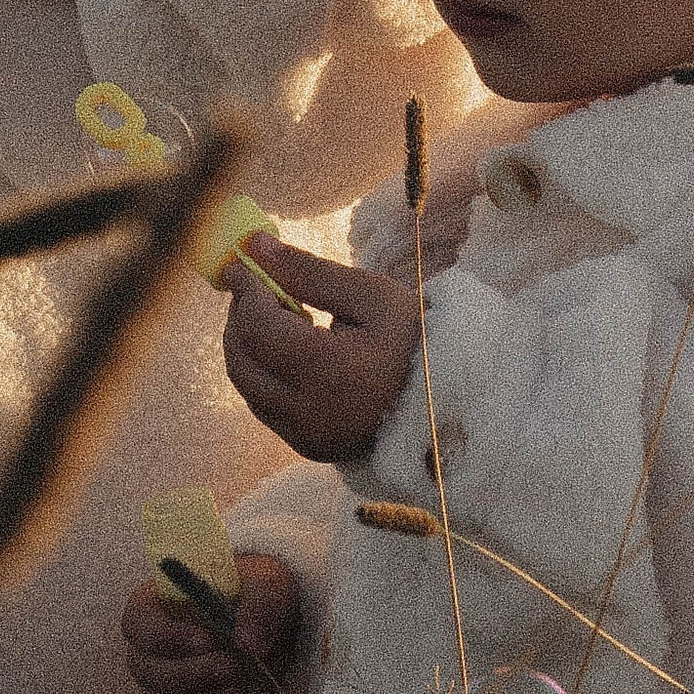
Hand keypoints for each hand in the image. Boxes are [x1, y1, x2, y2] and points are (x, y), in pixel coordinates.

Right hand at [122, 551, 303, 693]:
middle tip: (232, 669)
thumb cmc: (260, 594)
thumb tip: (246, 641)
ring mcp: (164, 687)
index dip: (166, 637)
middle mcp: (151, 649)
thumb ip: (260, 604)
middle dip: (189, 676)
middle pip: (146, 671)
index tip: (208, 641)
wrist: (275, 628)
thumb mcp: (270, 585)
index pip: (138, 624)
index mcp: (158, 605)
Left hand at [222, 240, 421, 462]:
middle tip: (256, 287)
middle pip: (241, 359)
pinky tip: (288, 350)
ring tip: (276, 316)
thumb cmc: (418, 339)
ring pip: (247, 386)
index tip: (241, 262)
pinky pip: (264, 407)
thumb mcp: (372, 296)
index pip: (258, 326)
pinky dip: (263, 374)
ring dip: (247, 346)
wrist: (453, 399)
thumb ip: (309, 272)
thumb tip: (254, 245)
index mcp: (329, 372)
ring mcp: (307, 437)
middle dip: (240, 317)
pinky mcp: (309, 448)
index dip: (245, 290)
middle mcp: (310, 414)